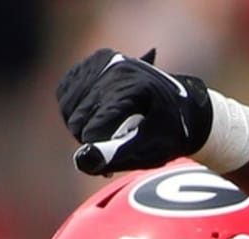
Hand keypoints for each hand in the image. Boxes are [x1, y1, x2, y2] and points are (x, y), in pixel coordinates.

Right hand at [55, 48, 213, 175]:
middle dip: (90, 142)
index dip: (98, 152)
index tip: (108, 166)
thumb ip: (117, 158)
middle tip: (113, 149)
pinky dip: (73, 112)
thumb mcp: (150, 153)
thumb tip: (82, 161)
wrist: (185, 110)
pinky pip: (64, 95)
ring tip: (106, 134)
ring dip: (80, 129)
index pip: (94, 128)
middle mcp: (117, 68)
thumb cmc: (169, 137)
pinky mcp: (94, 61)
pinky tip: (95, 118)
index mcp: (134, 89)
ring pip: (67, 109)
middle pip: (77, 121)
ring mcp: (104, 62)